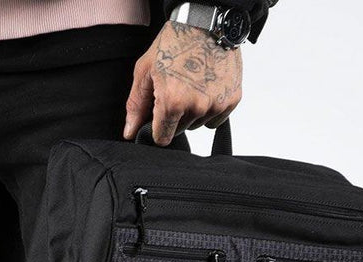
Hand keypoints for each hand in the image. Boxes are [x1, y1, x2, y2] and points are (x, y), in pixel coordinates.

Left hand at [124, 22, 242, 145]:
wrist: (206, 22)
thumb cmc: (174, 42)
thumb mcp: (145, 71)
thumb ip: (136, 106)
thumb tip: (130, 133)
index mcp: (173, 101)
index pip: (162, 138)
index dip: (157, 127)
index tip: (158, 115)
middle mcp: (197, 106)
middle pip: (180, 130)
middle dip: (175, 116)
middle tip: (176, 88)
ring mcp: (217, 103)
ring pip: (197, 124)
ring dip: (193, 111)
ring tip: (192, 83)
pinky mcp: (232, 99)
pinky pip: (215, 118)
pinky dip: (210, 107)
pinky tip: (206, 86)